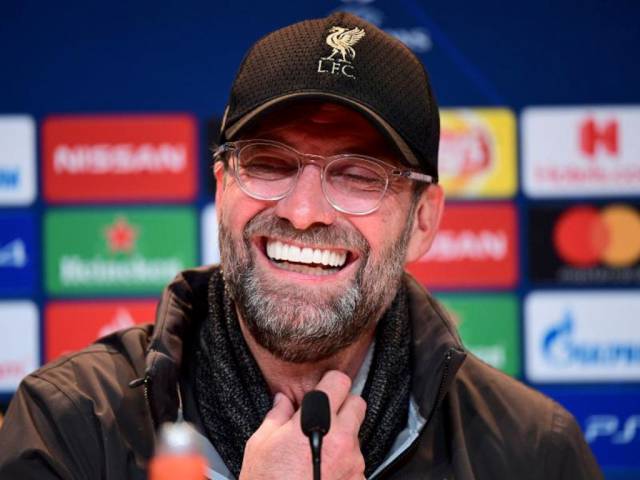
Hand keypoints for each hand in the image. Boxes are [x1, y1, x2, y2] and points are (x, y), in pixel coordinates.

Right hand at [239, 370, 366, 479]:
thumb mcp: (261, 444)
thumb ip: (277, 416)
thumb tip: (283, 401)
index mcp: (318, 423)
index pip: (339, 383)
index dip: (331, 383)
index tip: (324, 388)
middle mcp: (342, 441)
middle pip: (357, 404)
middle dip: (343, 406)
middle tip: (325, 419)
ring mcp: (354, 464)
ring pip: (357, 436)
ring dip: (344, 438)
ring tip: (319, 455)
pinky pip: (356, 464)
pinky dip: (344, 465)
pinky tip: (324, 474)